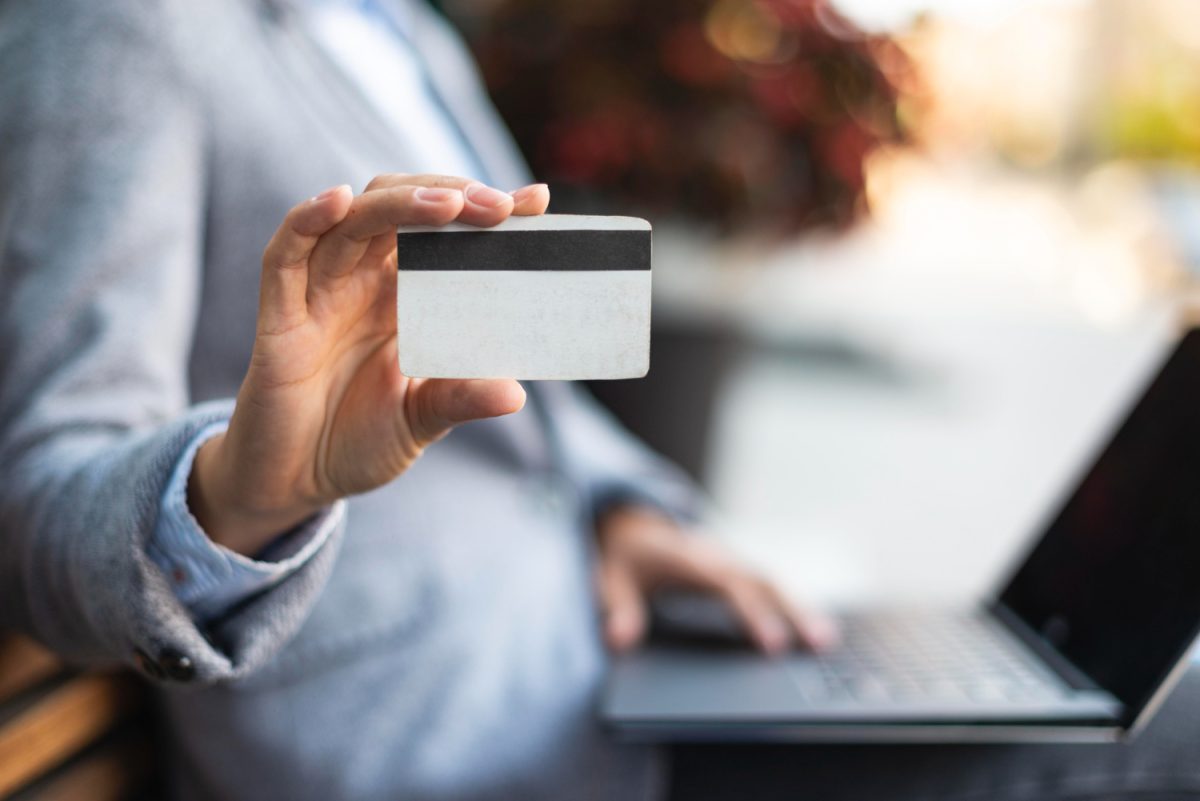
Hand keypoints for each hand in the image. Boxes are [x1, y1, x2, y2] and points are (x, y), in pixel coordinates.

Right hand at [189, 176, 550, 555]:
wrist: (296, 482)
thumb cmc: (359, 441)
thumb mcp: (422, 420)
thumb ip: (460, 400)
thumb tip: (515, 394)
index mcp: (402, 296)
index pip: (444, 233)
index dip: (483, 210)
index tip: (535, 201)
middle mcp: (362, 282)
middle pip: (400, 207)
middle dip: (450, 196)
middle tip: (499, 207)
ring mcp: (319, 293)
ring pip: (354, 219)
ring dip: (400, 202)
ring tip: (449, 204)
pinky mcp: (279, 315)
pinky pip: (285, 255)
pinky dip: (308, 220)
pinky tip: (339, 200)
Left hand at [596, 506, 837, 653]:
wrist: (631, 522)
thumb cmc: (622, 554)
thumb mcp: (608, 577)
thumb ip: (616, 607)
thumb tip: (619, 639)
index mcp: (688, 556)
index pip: (728, 585)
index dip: (752, 613)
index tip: (773, 644)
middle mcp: (716, 556)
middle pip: (762, 581)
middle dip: (792, 610)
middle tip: (819, 644)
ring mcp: (729, 561)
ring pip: (771, 582)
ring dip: (799, 608)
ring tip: (825, 643)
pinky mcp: (735, 569)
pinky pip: (767, 585)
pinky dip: (791, 604)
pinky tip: (813, 629)